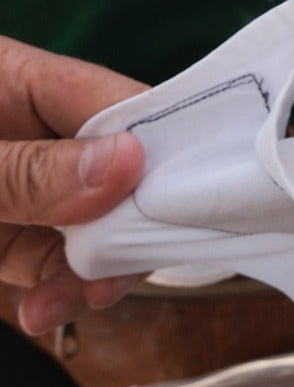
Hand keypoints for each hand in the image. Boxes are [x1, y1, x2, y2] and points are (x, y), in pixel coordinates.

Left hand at [1, 39, 145, 334]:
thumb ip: (26, 170)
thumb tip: (128, 165)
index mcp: (11, 76)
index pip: (112, 103)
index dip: (156, 148)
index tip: (183, 200)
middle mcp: (20, 126)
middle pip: (110, 170)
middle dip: (122, 224)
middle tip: (119, 270)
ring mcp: (8, 183)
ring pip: (82, 223)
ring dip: (88, 270)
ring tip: (72, 303)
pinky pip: (42, 257)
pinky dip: (53, 288)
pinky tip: (45, 311)